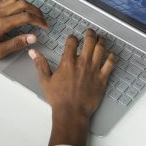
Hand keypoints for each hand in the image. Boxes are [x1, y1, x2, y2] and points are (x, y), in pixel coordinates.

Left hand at [0, 0, 47, 60]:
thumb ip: (16, 43)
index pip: (26, 17)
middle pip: (23, 6)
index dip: (39, 21)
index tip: (44, 27)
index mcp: (2, 24)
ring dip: (27, 3)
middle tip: (42, 20)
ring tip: (34, 11)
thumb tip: (31, 38)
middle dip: (36, 12)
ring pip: (14, 0)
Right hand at [30, 29, 114, 145]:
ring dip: (101, 41)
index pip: (72, 42)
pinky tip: (111, 54)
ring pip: (101, 49)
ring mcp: (94, 70)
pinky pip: (110, 64)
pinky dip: (111, 56)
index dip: (72, 38)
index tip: (72, 39)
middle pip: (90, 41)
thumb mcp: (45, 80)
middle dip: (90, 34)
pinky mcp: (102, 78)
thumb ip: (40, 64)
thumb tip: (33, 52)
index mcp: (68, 62)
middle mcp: (82, 63)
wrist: (72, 112)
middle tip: (90, 32)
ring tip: (101, 38)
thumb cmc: (58, 98)